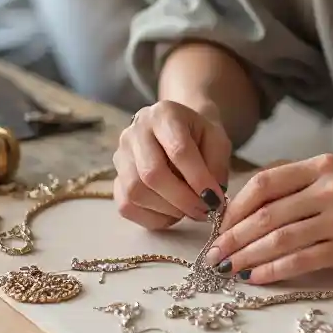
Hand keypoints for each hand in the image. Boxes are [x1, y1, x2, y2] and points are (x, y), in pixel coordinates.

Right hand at [113, 100, 231, 229]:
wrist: (179, 128)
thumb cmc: (199, 135)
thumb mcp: (217, 140)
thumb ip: (217, 165)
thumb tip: (211, 197)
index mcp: (164, 114)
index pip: (178, 150)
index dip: (198, 179)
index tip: (215, 198)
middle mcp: (135, 131)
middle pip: (151, 174)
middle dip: (181, 199)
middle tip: (203, 210)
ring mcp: (120, 155)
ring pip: (135, 192)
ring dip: (167, 210)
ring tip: (189, 209)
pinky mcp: (115, 178)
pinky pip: (126, 206)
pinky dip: (152, 217)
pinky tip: (172, 213)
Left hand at [206, 153, 332, 283]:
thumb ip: (297, 185)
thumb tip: (245, 209)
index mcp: (323, 165)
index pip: (266, 182)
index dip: (237, 205)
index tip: (220, 224)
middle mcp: (330, 188)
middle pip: (267, 213)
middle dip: (234, 236)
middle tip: (214, 253)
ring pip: (280, 239)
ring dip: (247, 257)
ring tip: (228, 269)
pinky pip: (301, 261)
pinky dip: (273, 271)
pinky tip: (256, 278)